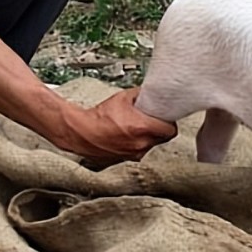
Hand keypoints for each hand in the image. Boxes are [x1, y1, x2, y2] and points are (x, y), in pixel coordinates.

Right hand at [59, 87, 177, 162]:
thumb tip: (148, 92)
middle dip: (158, 129)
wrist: (80, 132)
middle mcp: (140, 144)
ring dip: (147, 136)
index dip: (169, 122)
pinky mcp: (125, 159)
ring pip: (149, 145)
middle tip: (152, 120)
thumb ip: (140, 94)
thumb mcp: (123, 98)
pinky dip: (135, 143)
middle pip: (162, 138)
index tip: (166, 117)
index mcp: (143, 129)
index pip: (171, 130)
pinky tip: (127, 134)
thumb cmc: (98, 117)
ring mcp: (133, 154)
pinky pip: (137, 150)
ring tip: (136, 126)